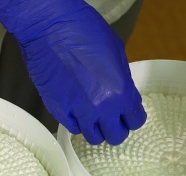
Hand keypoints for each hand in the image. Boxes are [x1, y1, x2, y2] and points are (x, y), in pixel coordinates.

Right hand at [0, 0, 146, 144]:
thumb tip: (122, 94)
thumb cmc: (84, 31)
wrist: (49, 27)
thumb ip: (123, 80)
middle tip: (110, 118)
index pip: (135, 121)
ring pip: (93, 137)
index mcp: (121, 92)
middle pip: (115, 136)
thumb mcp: (117, 52)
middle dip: (114, 128)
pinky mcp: (58, 110)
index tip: (127, 114)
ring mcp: (78, 111)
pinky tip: (76, 108)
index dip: (132, 117)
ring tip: (91, 114)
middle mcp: (101, 107)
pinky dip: (76, 122)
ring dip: (95, 128)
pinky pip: (72, 127)